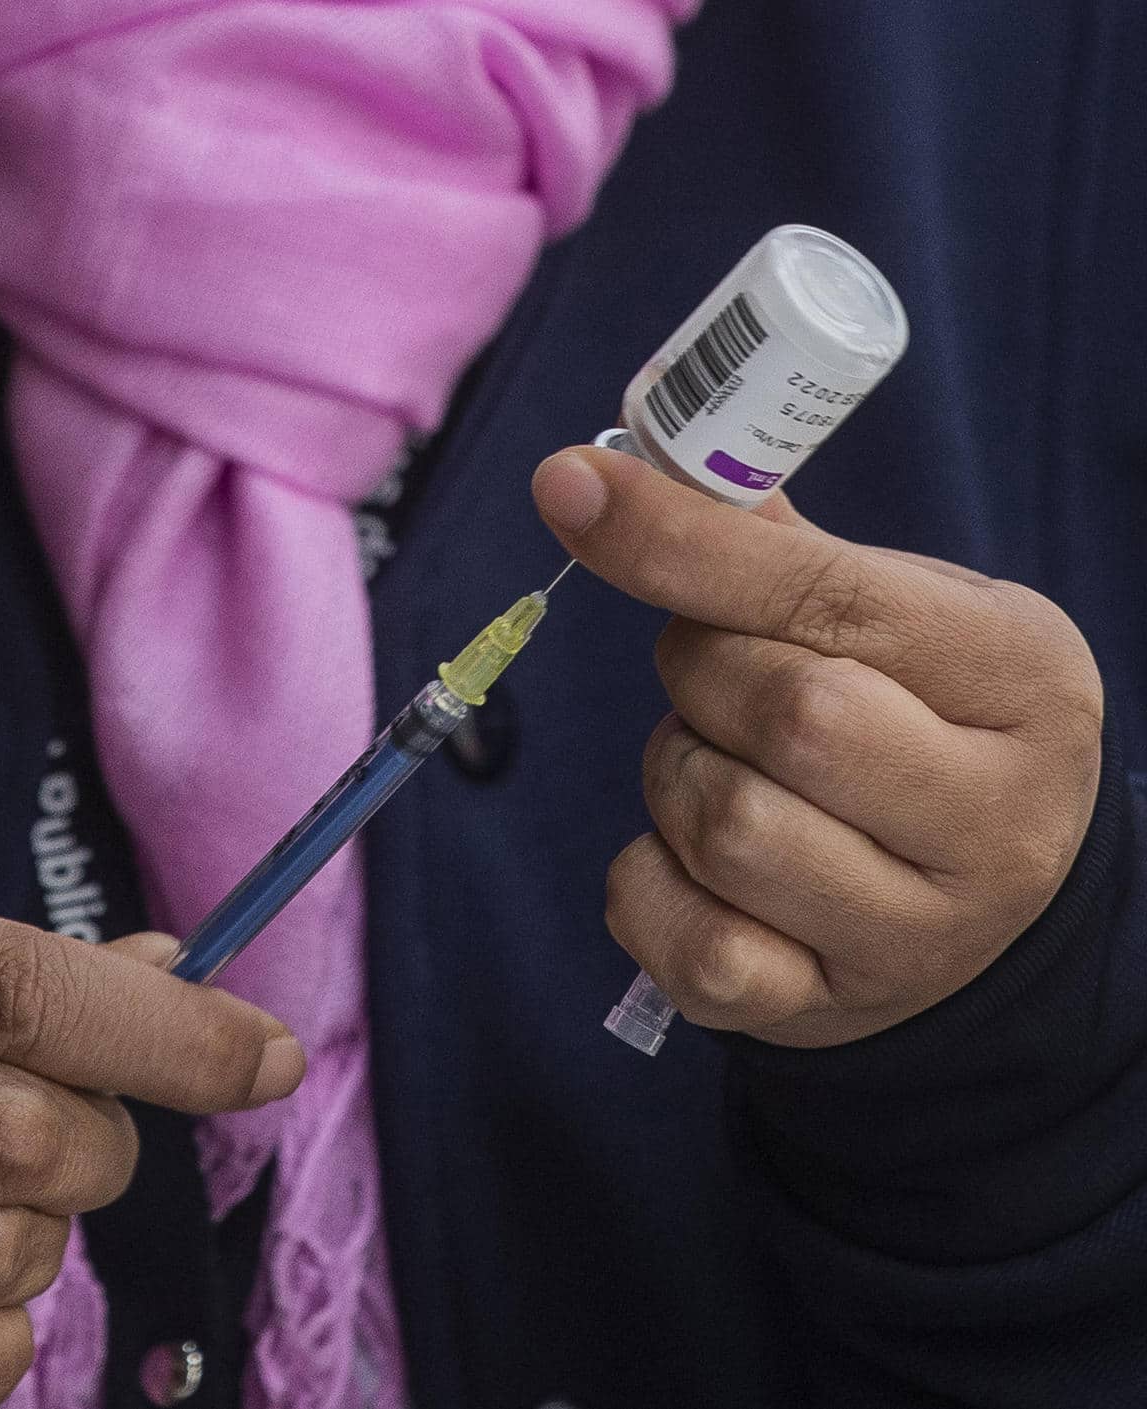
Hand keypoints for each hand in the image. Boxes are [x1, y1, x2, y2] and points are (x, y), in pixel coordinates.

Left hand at [532, 448, 1102, 1047]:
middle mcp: (997, 819)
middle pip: (786, 714)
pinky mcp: (825, 1009)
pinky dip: (649, 885)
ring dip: (677, 776)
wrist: (976, 910)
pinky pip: (685, 940)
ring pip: (729, 828)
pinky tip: (690, 861)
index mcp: (1026, 680)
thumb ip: (780, 551)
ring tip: (719, 765)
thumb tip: (623, 463)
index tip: (571, 486)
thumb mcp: (902, 620)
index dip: (686, 543)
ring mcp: (917, 933)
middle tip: (713, 675)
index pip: (833, 599)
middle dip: (702, 675)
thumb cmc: (917, 725)